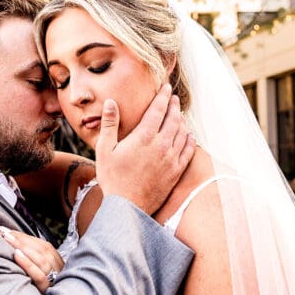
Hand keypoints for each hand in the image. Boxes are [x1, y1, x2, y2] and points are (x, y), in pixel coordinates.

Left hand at [0, 227, 64, 293]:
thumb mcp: (46, 278)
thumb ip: (36, 264)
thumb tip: (16, 250)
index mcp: (59, 264)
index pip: (43, 245)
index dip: (26, 237)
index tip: (7, 231)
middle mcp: (59, 270)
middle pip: (41, 250)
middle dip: (21, 239)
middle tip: (3, 232)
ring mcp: (56, 281)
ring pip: (41, 259)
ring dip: (22, 246)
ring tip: (6, 239)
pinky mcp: (49, 292)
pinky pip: (39, 276)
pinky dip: (28, 264)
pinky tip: (16, 256)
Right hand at [95, 85, 194, 215]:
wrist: (127, 207)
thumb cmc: (112, 178)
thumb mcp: (104, 149)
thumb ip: (109, 124)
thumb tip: (110, 102)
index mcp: (143, 137)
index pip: (158, 110)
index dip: (163, 96)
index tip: (166, 87)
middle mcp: (161, 145)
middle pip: (173, 119)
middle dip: (174, 105)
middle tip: (173, 98)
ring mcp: (171, 159)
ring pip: (182, 133)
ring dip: (181, 120)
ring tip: (179, 114)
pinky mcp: (176, 172)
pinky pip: (188, 151)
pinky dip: (190, 140)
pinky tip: (188, 135)